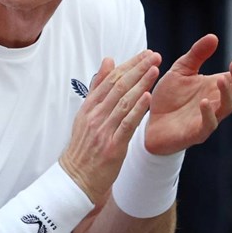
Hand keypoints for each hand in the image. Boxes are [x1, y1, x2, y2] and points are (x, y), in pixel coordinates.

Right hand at [60, 50, 159, 202]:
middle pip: (117, 87)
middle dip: (137, 69)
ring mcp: (103, 130)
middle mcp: (95, 116)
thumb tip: (108, 62)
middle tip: (153, 56)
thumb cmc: (84, 147)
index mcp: (89, 108)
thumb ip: (98, 89)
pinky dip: (136, 110)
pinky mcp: (112, 146)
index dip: (128, 65)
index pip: (109, 80)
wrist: (76, 178)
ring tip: (154, 70)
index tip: (144, 54)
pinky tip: (147, 98)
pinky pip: (126, 124)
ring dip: (140, 84)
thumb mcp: (86, 115)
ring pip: (123, 102)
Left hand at [145, 34, 231, 154]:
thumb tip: (213, 36)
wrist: (148, 119)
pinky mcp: (195, 133)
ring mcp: (208, 119)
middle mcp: (216, 103)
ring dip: (226, 93)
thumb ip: (196, 55)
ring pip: (226, 108)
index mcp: (215, 89)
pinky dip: (208, 114)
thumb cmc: (168, 97)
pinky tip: (205, 101)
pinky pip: (207, 125)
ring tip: (221, 78)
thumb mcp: (180, 70)